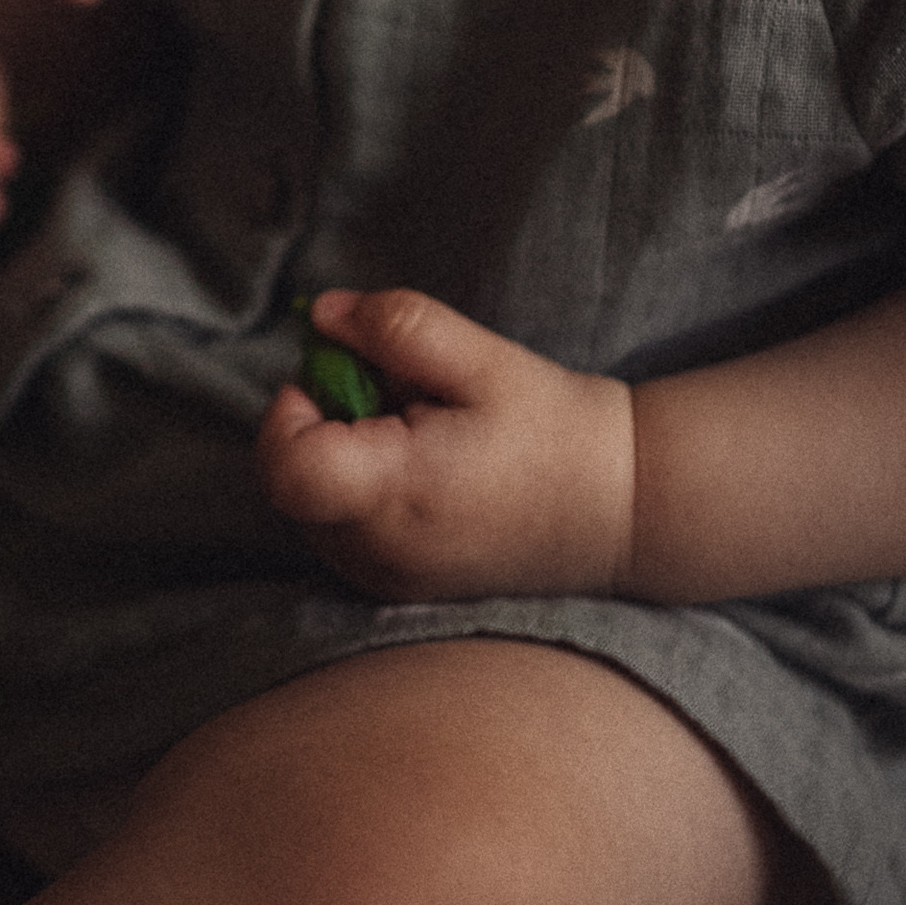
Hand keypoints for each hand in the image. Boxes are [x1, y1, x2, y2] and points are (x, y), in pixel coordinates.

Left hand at [254, 287, 634, 601]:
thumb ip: (396, 327)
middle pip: (286, 482)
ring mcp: (381, 579)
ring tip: (413, 436)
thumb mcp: (483, 359)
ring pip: (305, 507)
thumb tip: (323, 316)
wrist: (619, 510)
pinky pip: (334, 533)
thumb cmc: (554, 430)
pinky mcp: (389, 589)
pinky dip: (354, 494)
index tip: (340, 377)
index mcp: (398, 494)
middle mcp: (377, 551)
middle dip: (318, 423)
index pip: (286, 467)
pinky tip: (415, 473)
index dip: (289, 411)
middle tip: (390, 397)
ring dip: (336, 458)